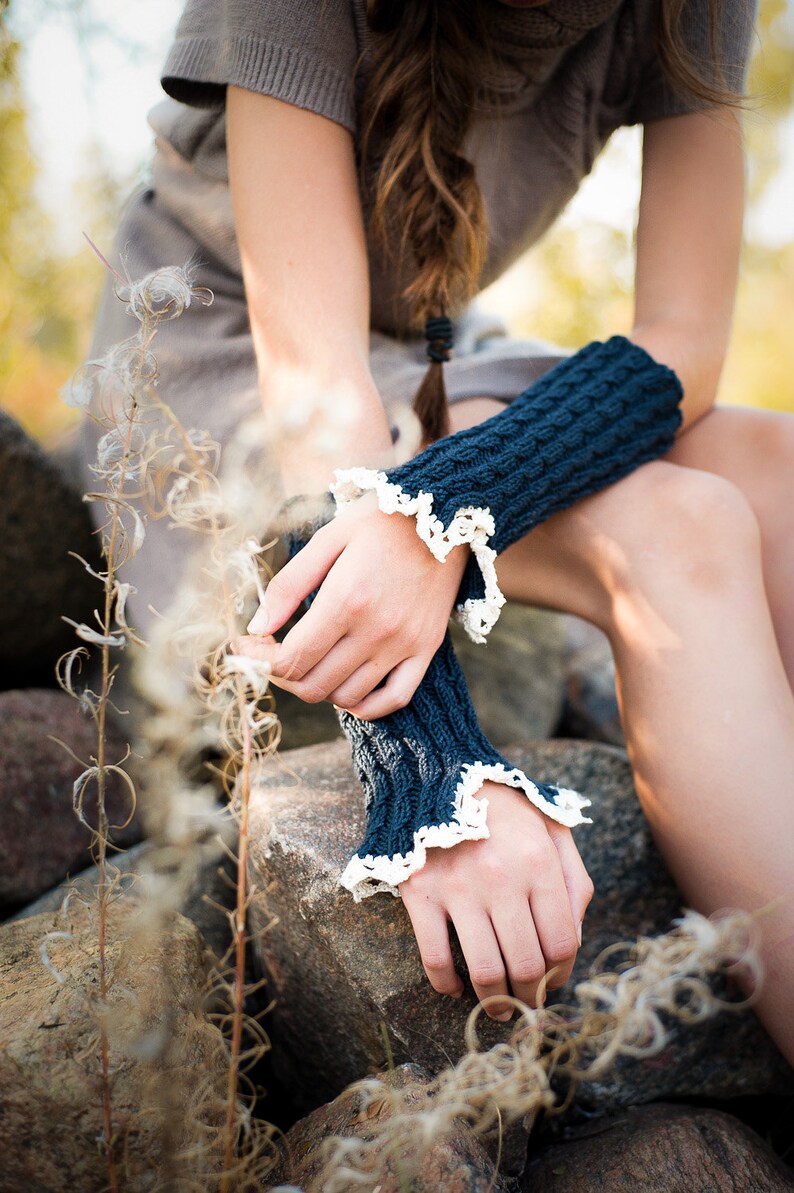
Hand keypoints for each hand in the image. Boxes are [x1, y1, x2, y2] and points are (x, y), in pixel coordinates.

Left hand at [243, 494, 467, 717]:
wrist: (447, 513)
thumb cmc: (381, 521)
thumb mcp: (327, 539)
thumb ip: (289, 586)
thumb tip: (257, 628)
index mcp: (345, 600)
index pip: (290, 660)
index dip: (258, 660)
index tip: (246, 645)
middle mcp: (376, 630)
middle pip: (313, 684)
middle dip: (282, 675)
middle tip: (275, 652)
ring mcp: (404, 645)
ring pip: (346, 697)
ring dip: (318, 686)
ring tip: (311, 661)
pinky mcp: (425, 649)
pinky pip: (393, 699)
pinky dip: (365, 706)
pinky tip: (346, 688)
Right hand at [400, 783, 593, 1018]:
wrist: (436, 772)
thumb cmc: (503, 806)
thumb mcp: (553, 828)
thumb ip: (574, 881)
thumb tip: (571, 939)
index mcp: (539, 862)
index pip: (561, 943)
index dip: (560, 974)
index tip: (551, 982)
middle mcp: (503, 878)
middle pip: (526, 965)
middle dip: (530, 996)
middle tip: (526, 1003)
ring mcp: (459, 888)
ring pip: (486, 971)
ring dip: (495, 1002)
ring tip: (497, 1007)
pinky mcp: (420, 894)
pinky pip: (435, 958)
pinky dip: (447, 985)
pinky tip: (455, 987)